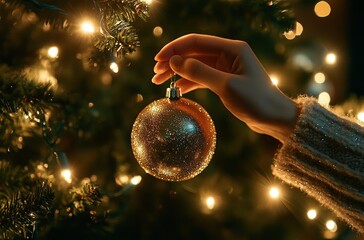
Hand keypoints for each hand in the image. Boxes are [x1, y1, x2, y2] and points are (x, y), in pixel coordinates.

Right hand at [152, 34, 296, 142]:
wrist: (274, 118)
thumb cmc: (255, 100)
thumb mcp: (226, 85)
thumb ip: (199, 72)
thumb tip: (175, 61)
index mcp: (231, 48)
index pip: (196, 42)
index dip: (174, 49)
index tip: (157, 60)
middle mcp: (228, 54)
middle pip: (193, 53)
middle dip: (173, 62)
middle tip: (155, 75)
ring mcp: (226, 67)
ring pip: (195, 66)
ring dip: (178, 73)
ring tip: (159, 82)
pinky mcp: (225, 80)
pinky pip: (202, 77)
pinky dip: (188, 82)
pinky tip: (176, 89)